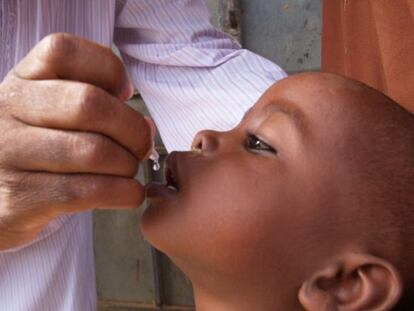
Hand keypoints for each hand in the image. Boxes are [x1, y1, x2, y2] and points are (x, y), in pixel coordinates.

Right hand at [0, 33, 151, 249]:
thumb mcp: (48, 112)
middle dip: (132, 128)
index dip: (109, 69)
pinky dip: (123, 193)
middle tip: (142, 145)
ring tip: (130, 170)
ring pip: (93, 152)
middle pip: (88, 104)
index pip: (64, 51)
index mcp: (21, 81)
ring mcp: (9, 154)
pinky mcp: (20, 198)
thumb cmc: (37, 150)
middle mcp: (8, 110)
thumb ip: (92, 103)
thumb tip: (145, 125)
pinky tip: (130, 193)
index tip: (126, 93)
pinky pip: (88, 191)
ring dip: (128, 165)